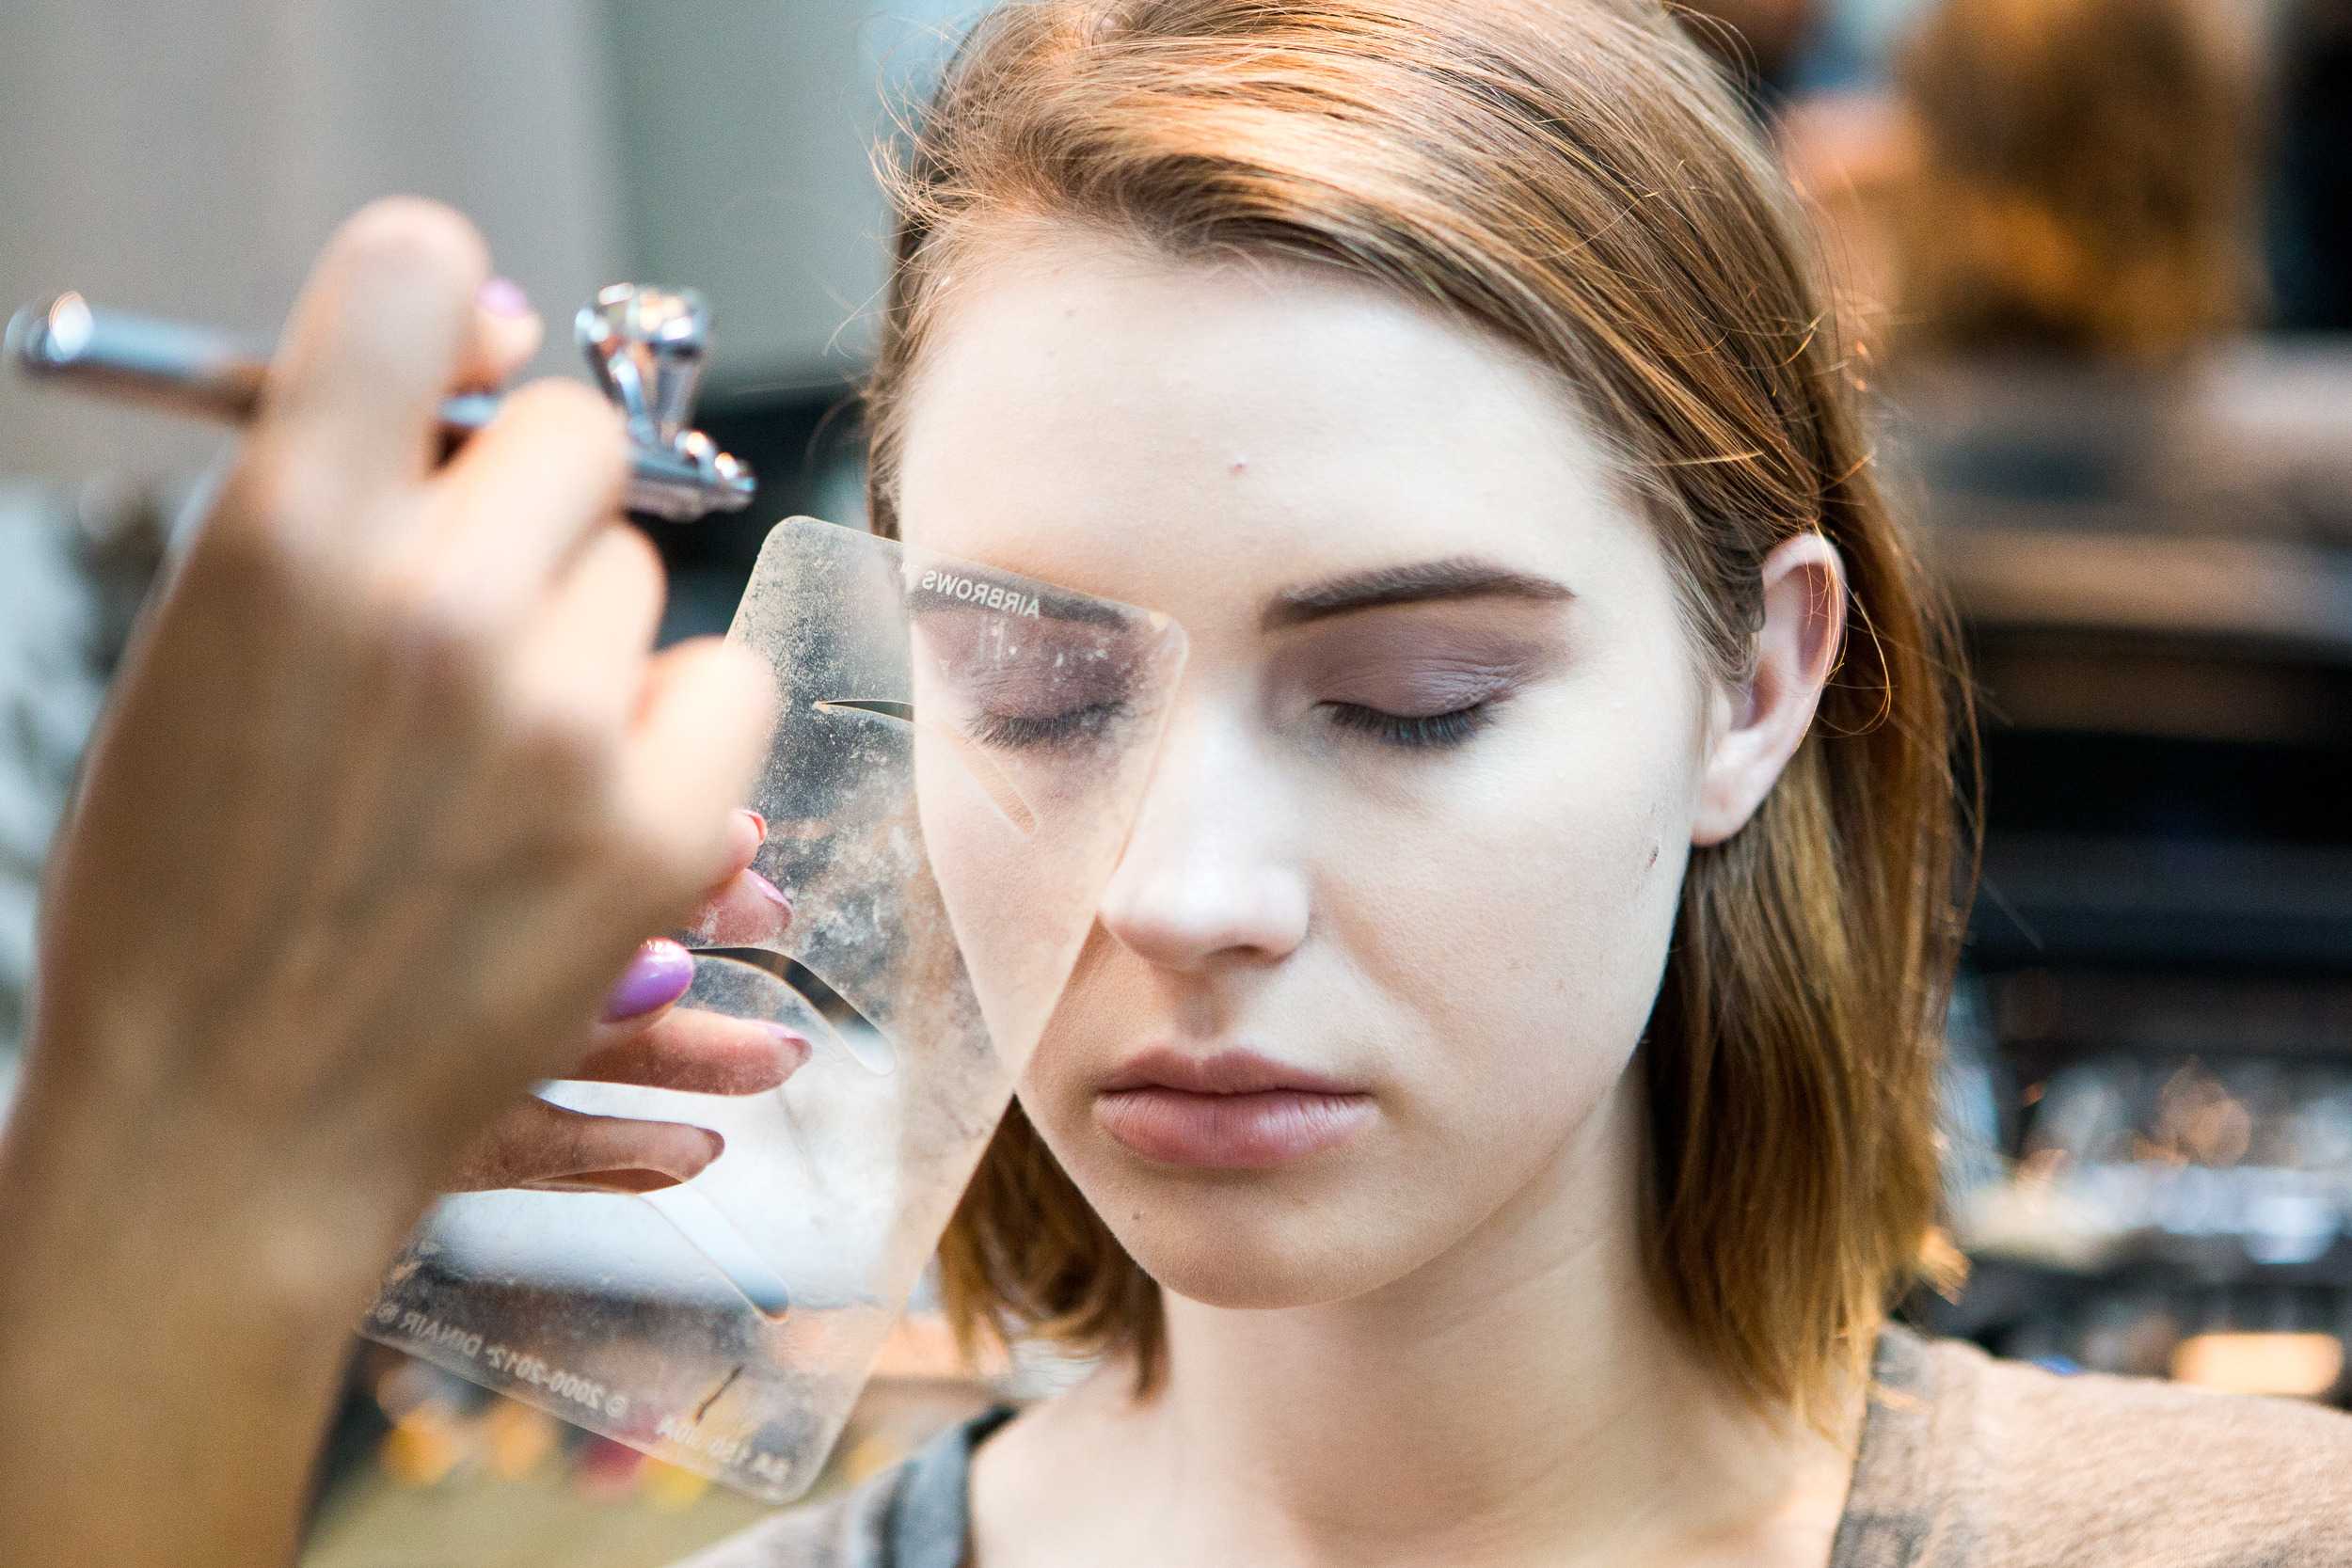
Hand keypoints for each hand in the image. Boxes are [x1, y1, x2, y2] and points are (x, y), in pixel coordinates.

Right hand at [20, 196, 779, 1242]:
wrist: (224, 1118)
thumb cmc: (194, 882)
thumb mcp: (205, 648)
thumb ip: (332, 493)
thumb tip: (493, 337)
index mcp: (282, 531)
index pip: (413, 274)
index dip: (447, 311)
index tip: (459, 362)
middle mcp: (431, 604)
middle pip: (574, 437)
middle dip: (530, 510)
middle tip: (466, 621)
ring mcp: (559, 718)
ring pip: (646, 581)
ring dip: (588, 646)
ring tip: (489, 766)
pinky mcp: (658, 828)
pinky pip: (728, 683)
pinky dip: (672, 735)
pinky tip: (582, 806)